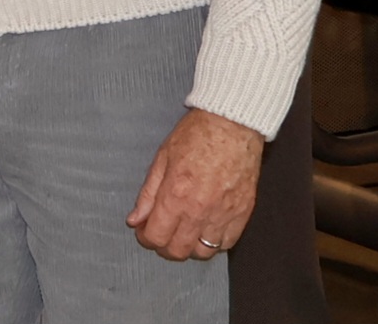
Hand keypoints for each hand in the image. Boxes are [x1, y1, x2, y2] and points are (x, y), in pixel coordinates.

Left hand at [125, 107, 264, 260]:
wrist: (233, 124)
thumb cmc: (198, 135)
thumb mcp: (162, 159)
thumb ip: (147, 194)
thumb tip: (135, 219)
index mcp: (176, 196)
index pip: (155, 237)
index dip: (145, 238)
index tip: (144, 230)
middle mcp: (200, 211)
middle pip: (177, 251)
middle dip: (164, 246)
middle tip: (162, 232)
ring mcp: (223, 215)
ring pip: (203, 253)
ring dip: (189, 247)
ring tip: (184, 232)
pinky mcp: (243, 213)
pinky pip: (227, 244)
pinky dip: (214, 243)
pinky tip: (206, 229)